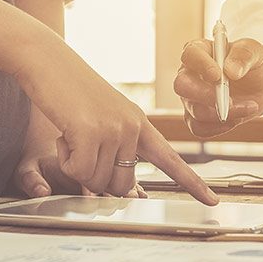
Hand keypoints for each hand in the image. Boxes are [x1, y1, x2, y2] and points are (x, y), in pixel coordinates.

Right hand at [13, 35, 216, 204]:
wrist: (49, 60)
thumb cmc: (71, 92)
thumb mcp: (105, 118)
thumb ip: (118, 148)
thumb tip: (125, 189)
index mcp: (141, 124)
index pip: (172, 160)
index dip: (192, 184)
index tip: (213, 201)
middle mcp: (133, 128)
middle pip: (122, 186)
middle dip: (97, 178)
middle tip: (82, 150)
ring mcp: (114, 129)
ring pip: (97, 181)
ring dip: (77, 166)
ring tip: (73, 135)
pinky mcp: (91, 132)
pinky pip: (78, 172)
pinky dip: (66, 160)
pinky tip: (64, 134)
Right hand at [174, 37, 262, 137]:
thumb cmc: (254, 63)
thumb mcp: (256, 52)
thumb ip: (244, 55)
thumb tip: (231, 71)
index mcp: (201, 51)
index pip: (190, 54)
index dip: (201, 65)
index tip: (218, 75)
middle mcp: (190, 74)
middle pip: (182, 85)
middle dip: (205, 95)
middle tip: (230, 101)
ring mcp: (191, 98)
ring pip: (194, 111)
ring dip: (223, 113)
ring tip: (248, 107)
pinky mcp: (198, 117)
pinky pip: (199, 128)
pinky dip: (218, 128)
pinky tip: (236, 119)